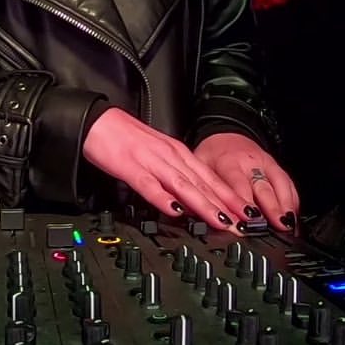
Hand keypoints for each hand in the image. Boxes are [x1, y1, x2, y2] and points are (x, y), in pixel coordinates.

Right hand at [82, 107, 246, 232]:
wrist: (98, 120)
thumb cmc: (125, 138)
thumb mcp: (157, 154)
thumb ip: (174, 175)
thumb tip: (190, 198)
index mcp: (177, 153)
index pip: (210, 177)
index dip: (230, 197)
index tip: (247, 214)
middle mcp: (169, 156)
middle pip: (202, 184)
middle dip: (225, 206)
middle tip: (244, 224)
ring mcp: (151, 161)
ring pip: (183, 186)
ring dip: (204, 205)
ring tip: (221, 221)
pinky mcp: (130, 167)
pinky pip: (149, 185)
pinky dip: (163, 199)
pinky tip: (175, 211)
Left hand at [193, 132, 299, 231]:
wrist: (225, 135)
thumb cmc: (211, 155)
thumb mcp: (198, 166)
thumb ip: (198, 186)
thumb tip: (192, 209)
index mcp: (228, 162)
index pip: (238, 185)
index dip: (243, 203)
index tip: (247, 220)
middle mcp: (250, 163)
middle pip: (263, 187)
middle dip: (269, 208)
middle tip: (273, 227)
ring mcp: (266, 164)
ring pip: (279, 185)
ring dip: (284, 206)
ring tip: (287, 225)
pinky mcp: (276, 168)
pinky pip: (288, 184)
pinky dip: (292, 201)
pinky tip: (292, 217)